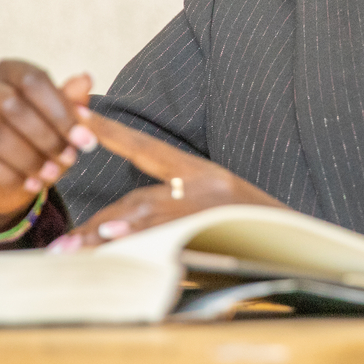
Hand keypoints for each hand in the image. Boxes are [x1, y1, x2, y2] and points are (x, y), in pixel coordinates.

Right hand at [0, 60, 97, 233]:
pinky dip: (10, 175)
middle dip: (46, 135)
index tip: (85, 138)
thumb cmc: (40, 138)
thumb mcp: (60, 121)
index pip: (31, 80)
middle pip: (10, 104)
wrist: (12, 178)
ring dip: (28, 156)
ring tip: (53, 174)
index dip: (60, 109)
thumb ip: (71, 101)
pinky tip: (31, 185)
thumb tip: (85, 80)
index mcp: (6, 72)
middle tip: (71, 157)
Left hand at [46, 109, 285, 252]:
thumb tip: (117, 230)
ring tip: (74, 247)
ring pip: (151, 215)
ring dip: (109, 232)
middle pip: (141, 196)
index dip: (109, 131)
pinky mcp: (220, 228)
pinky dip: (143, 238)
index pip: (145, 148)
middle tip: (61, 243)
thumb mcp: (215, 209)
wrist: (302, 244)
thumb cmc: (255, 228)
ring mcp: (213, 207)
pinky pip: (172, 236)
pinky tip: (118, 241)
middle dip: (99, 221)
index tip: (76, 116)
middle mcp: (205, 184)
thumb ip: (169, 212)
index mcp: (201, 171)